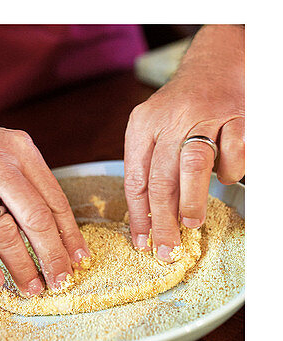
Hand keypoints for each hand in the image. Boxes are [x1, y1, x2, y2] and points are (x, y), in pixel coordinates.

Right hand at [0, 105, 87, 294]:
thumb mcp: (1, 147)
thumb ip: (24, 178)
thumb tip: (52, 225)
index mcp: (19, 149)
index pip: (54, 199)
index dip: (70, 234)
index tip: (79, 258)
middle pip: (35, 218)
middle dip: (52, 255)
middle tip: (60, 280)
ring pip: (3, 231)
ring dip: (21, 265)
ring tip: (30, 287)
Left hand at [123, 25, 243, 261]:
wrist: (218, 60)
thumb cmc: (182, 106)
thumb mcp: (154, 129)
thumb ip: (150, 167)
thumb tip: (150, 219)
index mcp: (142, 126)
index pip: (135, 180)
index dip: (138, 216)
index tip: (142, 242)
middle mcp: (170, 119)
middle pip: (160, 180)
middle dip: (163, 220)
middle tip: (166, 247)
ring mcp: (206, 116)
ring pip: (193, 167)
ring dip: (192, 201)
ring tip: (192, 223)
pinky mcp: (238, 115)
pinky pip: (233, 154)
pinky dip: (229, 171)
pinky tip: (224, 176)